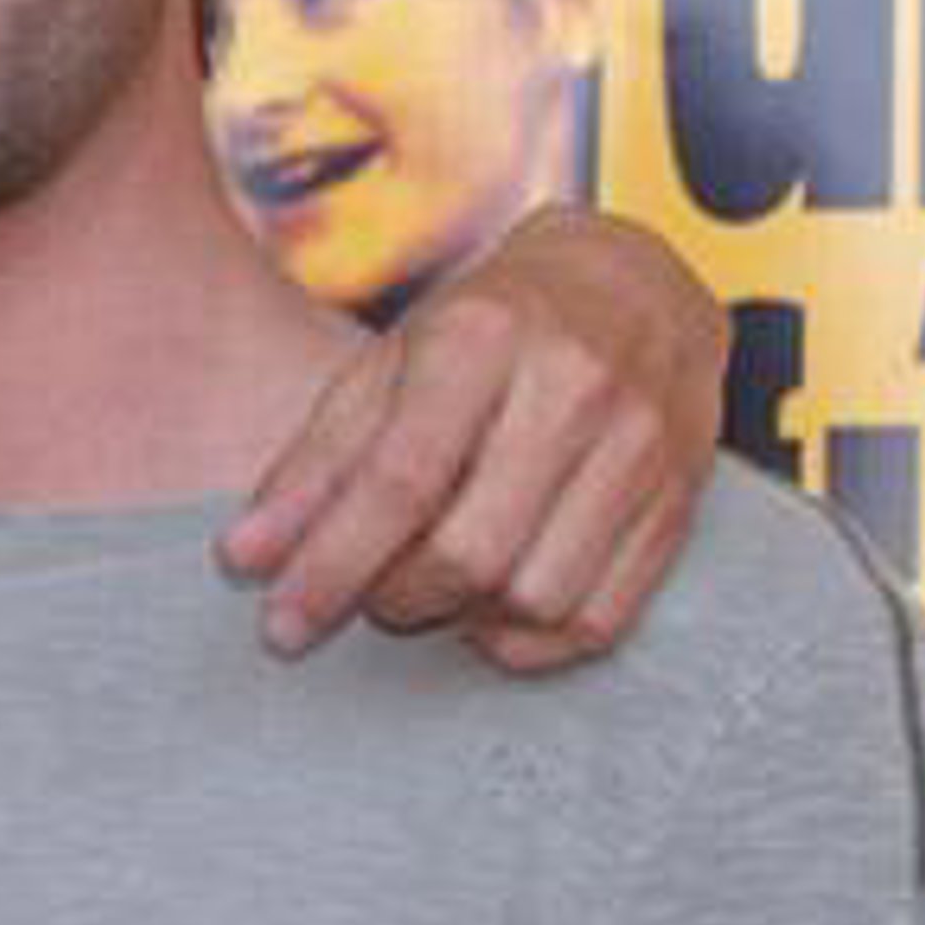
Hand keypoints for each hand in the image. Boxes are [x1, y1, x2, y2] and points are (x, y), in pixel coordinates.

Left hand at [218, 206, 727, 670]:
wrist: (636, 282)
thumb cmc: (493, 323)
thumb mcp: (394, 360)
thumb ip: (318, 459)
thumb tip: (246, 558)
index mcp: (482, 338)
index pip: (401, 479)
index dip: (333, 565)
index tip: (282, 624)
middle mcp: (571, 388)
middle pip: (469, 551)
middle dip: (394, 598)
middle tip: (366, 591)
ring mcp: (638, 446)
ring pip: (536, 597)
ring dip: (462, 621)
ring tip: (431, 586)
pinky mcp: (678, 500)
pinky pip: (599, 620)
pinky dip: (529, 642)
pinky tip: (490, 610)